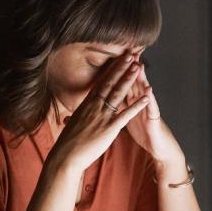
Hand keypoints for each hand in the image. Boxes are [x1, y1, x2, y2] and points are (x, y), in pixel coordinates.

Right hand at [50, 53, 150, 173]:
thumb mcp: (72, 124)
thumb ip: (77, 118)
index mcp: (87, 104)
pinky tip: (146, 97)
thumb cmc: (68, 143)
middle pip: (110, 83)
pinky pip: (126, 114)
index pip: (101, 82)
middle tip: (131, 54)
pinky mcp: (109, 128)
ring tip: (138, 67)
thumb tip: (72, 117)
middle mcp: (94, 106)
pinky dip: (137, 105)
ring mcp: (102, 116)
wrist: (65, 156)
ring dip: (129, 79)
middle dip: (122, 68)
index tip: (119, 59)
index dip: (112, 69)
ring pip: (118, 93)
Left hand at [123, 61, 185, 172]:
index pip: (123, 83)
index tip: (112, 58)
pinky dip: (150, 100)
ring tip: (139, 65)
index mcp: (131, 102)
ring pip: (144, 92)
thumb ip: (120, 105)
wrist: (159, 147)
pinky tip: (149, 90)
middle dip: (130, 69)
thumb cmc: (144, 132)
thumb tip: (108, 96)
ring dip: (142, 79)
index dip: (118, 72)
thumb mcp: (128, 117)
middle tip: (127, 53)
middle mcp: (140, 102)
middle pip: (134, 83)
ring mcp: (148, 109)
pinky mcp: (154, 119)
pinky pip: (152, 109)